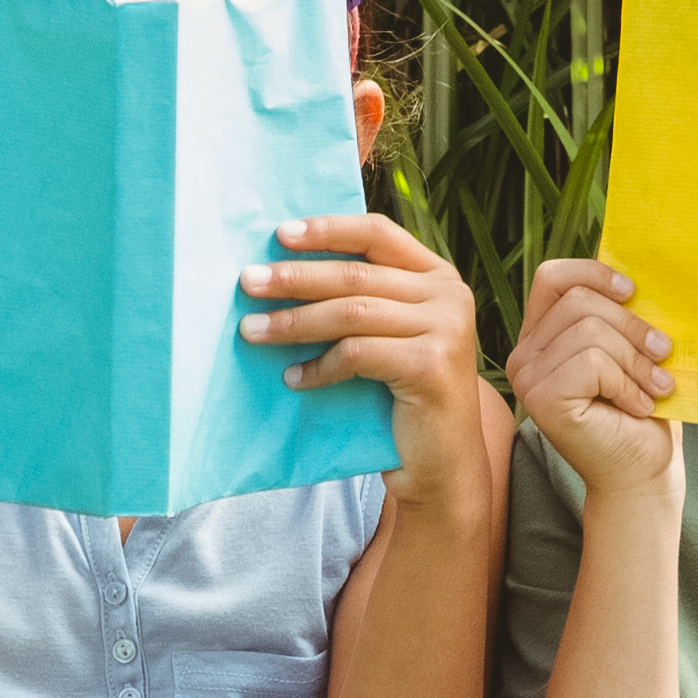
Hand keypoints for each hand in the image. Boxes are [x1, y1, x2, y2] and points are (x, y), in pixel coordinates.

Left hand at [244, 212, 493, 501]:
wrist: (441, 467)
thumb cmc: (403, 402)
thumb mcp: (388, 339)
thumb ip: (362, 302)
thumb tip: (283, 273)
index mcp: (438, 278)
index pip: (377, 234)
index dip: (328, 230)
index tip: (279, 234)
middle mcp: (449, 296)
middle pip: (356, 274)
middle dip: (295, 278)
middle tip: (248, 282)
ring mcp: (445, 329)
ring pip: (352, 311)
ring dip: (294, 322)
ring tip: (251, 331)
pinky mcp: (430, 365)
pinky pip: (357, 354)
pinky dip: (319, 366)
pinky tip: (293, 379)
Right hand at [506, 258, 678, 495]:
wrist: (642, 471)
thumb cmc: (640, 410)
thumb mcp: (630, 347)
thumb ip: (618, 311)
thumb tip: (634, 268)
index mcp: (542, 336)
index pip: (553, 278)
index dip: (594, 274)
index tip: (634, 294)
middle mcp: (524, 355)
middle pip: (579, 301)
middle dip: (632, 327)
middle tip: (662, 358)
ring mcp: (528, 377)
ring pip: (589, 330)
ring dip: (634, 360)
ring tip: (653, 389)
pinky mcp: (542, 399)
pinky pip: (592, 361)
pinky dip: (625, 381)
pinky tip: (636, 407)